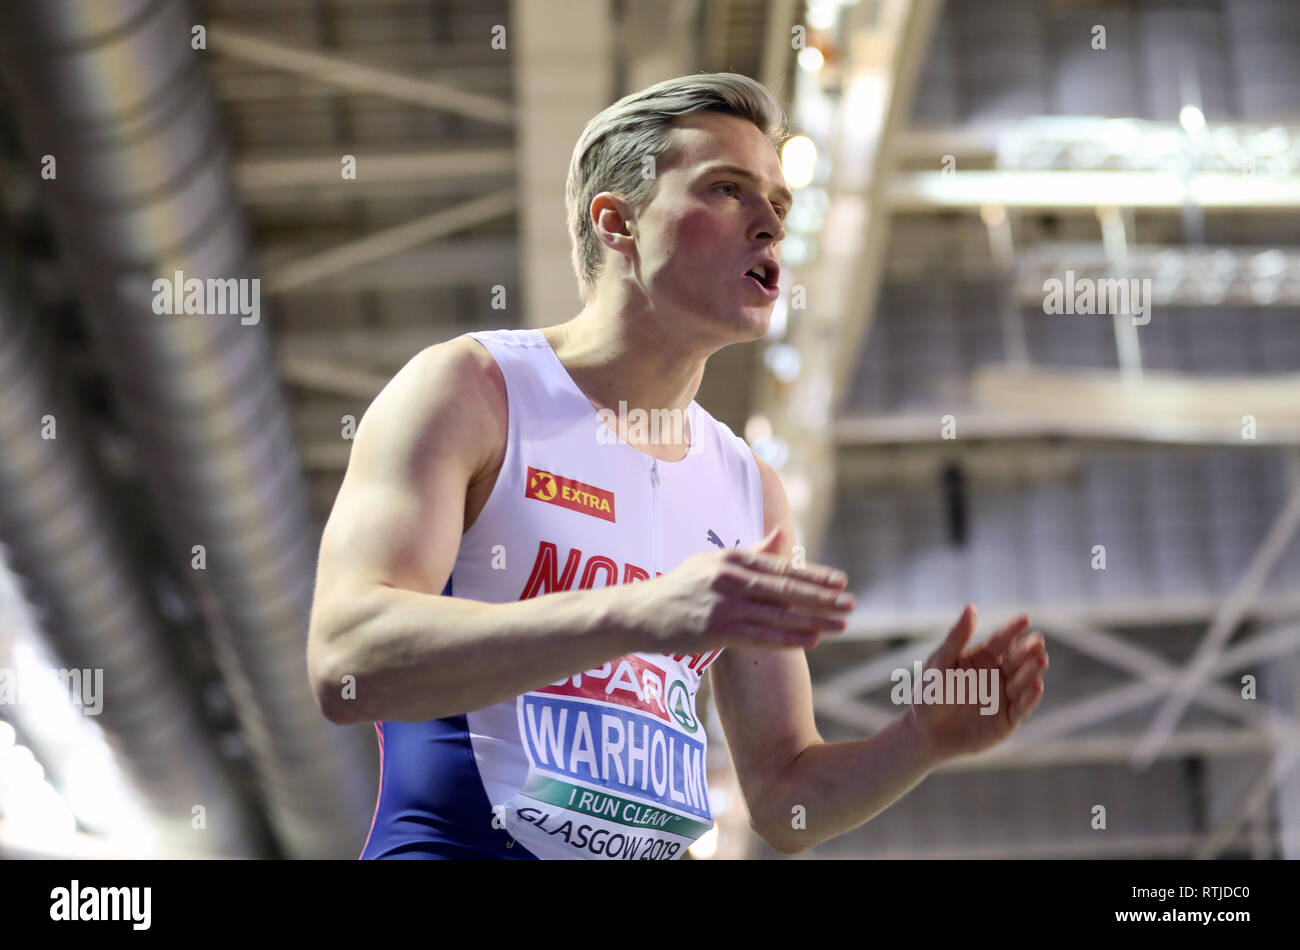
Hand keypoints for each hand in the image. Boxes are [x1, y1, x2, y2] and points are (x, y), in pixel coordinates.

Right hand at [622, 525, 853, 653]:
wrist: (639, 614)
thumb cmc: (680, 587)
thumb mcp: (713, 561)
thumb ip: (752, 551)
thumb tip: (783, 533)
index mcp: (732, 559)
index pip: (781, 567)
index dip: (814, 576)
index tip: (841, 582)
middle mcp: (730, 578)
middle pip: (786, 589)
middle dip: (822, 597)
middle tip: (851, 603)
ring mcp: (723, 605)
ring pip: (778, 614)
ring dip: (814, 620)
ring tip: (841, 625)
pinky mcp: (716, 631)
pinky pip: (761, 636)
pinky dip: (788, 639)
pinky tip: (811, 640)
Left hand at [907, 604, 1047, 762]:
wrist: (925, 732)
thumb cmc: (931, 693)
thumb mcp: (940, 663)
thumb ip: (957, 638)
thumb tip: (971, 607)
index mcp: (983, 658)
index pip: (1001, 640)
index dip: (1012, 629)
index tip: (1024, 618)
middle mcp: (999, 675)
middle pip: (1017, 660)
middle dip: (1028, 651)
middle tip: (1037, 642)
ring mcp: (1005, 697)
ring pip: (1023, 682)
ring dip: (1032, 671)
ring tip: (1040, 660)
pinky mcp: (1008, 719)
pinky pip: (1021, 708)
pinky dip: (1030, 698)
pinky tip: (1036, 686)